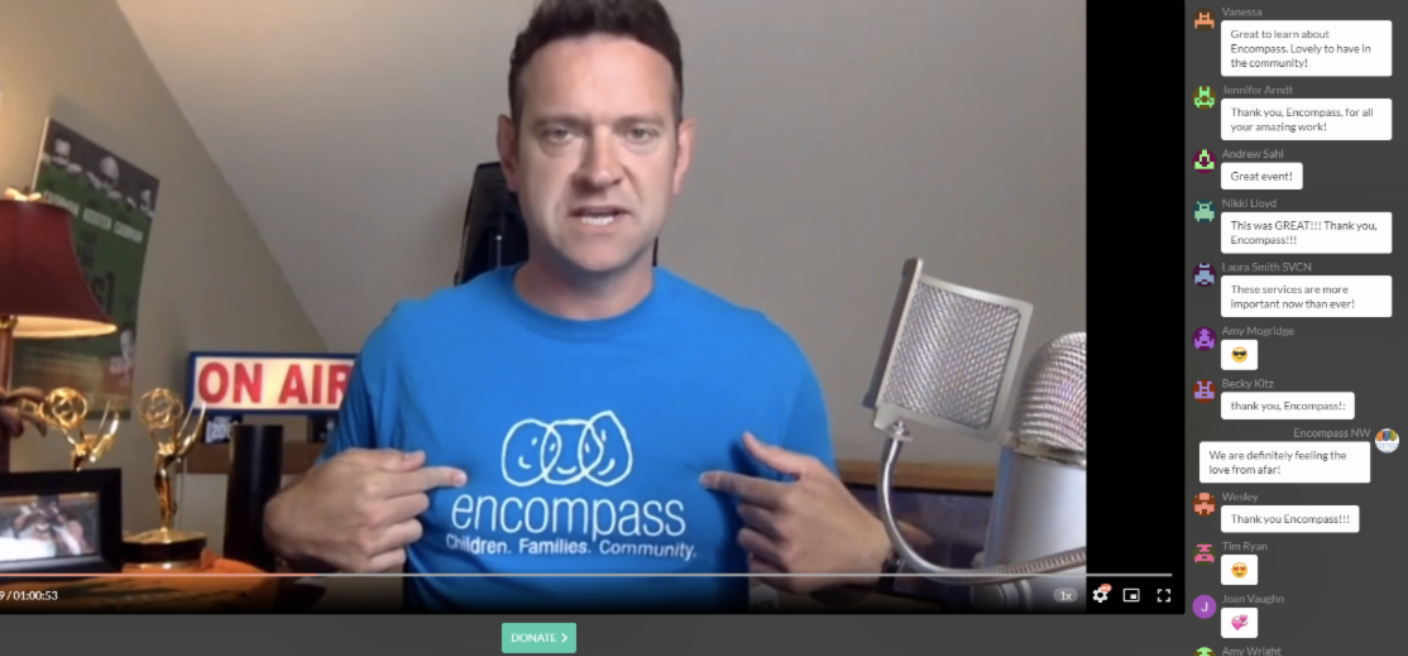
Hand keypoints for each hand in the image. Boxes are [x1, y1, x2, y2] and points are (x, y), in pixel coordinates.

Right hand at [264, 448, 466, 572]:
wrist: (288, 524)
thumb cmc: (319, 486)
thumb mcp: (348, 460)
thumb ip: (386, 458)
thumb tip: (420, 459)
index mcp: (371, 485)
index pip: (420, 481)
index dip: (443, 477)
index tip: (461, 477)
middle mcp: (374, 515)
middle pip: (421, 505)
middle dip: (414, 498)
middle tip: (396, 496)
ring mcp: (371, 543)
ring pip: (415, 530)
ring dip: (406, 522)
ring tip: (386, 517)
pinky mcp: (366, 565)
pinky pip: (401, 553)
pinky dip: (394, 544)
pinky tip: (378, 536)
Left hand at [700, 433, 891, 594]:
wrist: (865, 548)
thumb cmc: (839, 506)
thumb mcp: (815, 472)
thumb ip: (777, 456)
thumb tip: (745, 438)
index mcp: (789, 498)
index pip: (743, 487)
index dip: (722, 481)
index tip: (705, 479)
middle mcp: (782, 527)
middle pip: (742, 512)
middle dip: (753, 508)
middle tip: (776, 509)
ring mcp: (782, 555)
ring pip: (744, 538)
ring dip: (755, 532)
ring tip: (779, 531)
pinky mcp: (784, 577)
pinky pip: (751, 563)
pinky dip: (761, 556)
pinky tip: (780, 550)